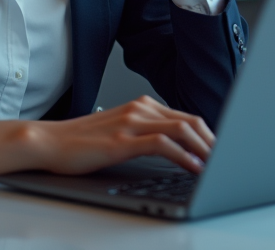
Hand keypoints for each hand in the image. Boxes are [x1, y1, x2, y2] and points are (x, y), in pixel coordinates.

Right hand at [0, 96, 214, 179]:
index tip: (221, 152)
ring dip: (204, 148)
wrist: (48, 141)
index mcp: (142, 106)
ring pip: (181, 129)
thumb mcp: (118, 133)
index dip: (208, 135)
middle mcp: (140, 109)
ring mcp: (131, 123)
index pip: (186, 117)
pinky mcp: (122, 140)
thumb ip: (144, 135)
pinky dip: (184, 155)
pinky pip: (163, 144)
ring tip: (217, 165)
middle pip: (190, 121)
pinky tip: (193, 167)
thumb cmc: (80, 142)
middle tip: (227, 160)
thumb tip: (174, 151)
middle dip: (213, 142)